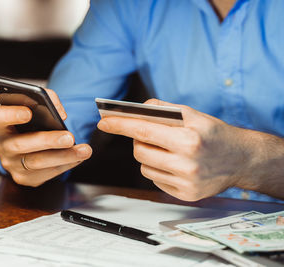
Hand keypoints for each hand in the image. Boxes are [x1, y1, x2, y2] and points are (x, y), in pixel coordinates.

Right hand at [0, 89, 91, 186]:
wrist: (27, 145)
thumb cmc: (31, 121)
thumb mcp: (34, 106)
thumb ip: (46, 101)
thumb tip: (61, 114)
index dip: (11, 115)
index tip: (29, 113)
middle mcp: (1, 145)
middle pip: (20, 144)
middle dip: (47, 141)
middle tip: (69, 137)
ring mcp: (11, 164)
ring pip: (36, 162)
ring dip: (63, 156)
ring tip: (84, 150)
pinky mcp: (24, 177)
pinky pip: (46, 173)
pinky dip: (65, 164)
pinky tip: (79, 157)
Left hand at [97, 99, 283, 200]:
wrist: (241, 159)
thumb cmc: (214, 133)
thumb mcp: (193, 114)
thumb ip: (163, 109)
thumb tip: (135, 110)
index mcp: (189, 139)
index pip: (143, 131)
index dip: (120, 125)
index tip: (104, 121)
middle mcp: (187, 164)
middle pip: (140, 151)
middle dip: (138, 141)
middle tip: (149, 135)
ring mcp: (186, 183)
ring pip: (144, 167)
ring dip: (148, 156)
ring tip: (167, 149)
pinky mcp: (185, 195)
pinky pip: (155, 179)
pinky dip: (157, 169)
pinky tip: (173, 163)